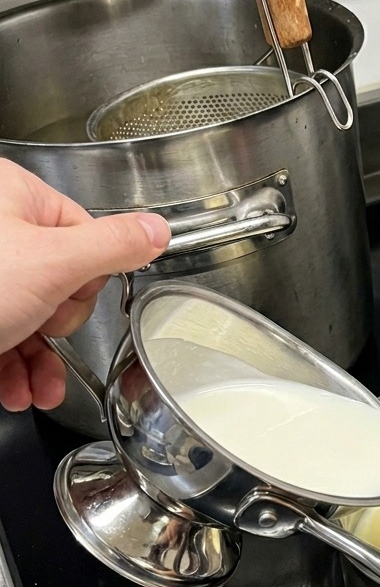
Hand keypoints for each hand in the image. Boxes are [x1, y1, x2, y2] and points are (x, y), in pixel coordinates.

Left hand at [0, 159, 169, 411]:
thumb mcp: (52, 265)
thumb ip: (112, 246)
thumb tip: (157, 230)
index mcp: (11, 195)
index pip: (84, 232)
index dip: (86, 277)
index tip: (70, 297)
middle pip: (58, 279)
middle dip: (56, 325)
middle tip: (41, 327)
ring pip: (27, 315)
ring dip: (39, 362)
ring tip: (38, 388)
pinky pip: (0, 335)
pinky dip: (12, 369)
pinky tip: (17, 391)